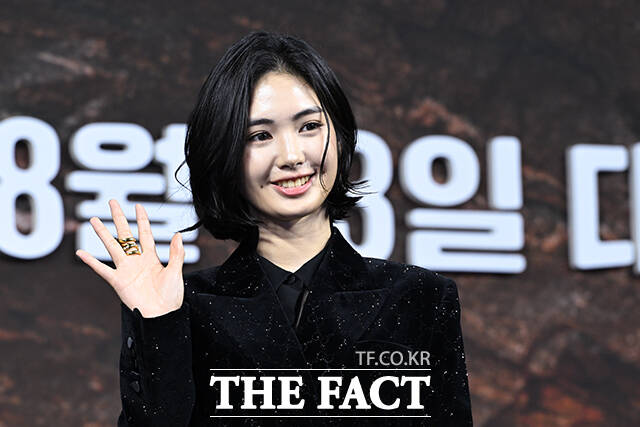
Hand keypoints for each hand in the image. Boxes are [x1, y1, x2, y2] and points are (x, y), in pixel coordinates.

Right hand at [76, 199, 184, 317]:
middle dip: (119, 218)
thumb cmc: (171, 296)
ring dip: (103, 233)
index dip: (142, 219)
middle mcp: (137, 260)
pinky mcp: (118, 282)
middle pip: (125, 235)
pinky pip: (102, 269)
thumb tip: (178, 234)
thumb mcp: (176, 272)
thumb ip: (176, 254)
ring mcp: (126, 270)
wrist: (161, 316)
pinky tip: (81, 253)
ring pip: (112, 247)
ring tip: (93, 220)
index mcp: (151, 257)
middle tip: (112, 202)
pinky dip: (91, 262)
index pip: (145, 233)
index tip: (138, 205)